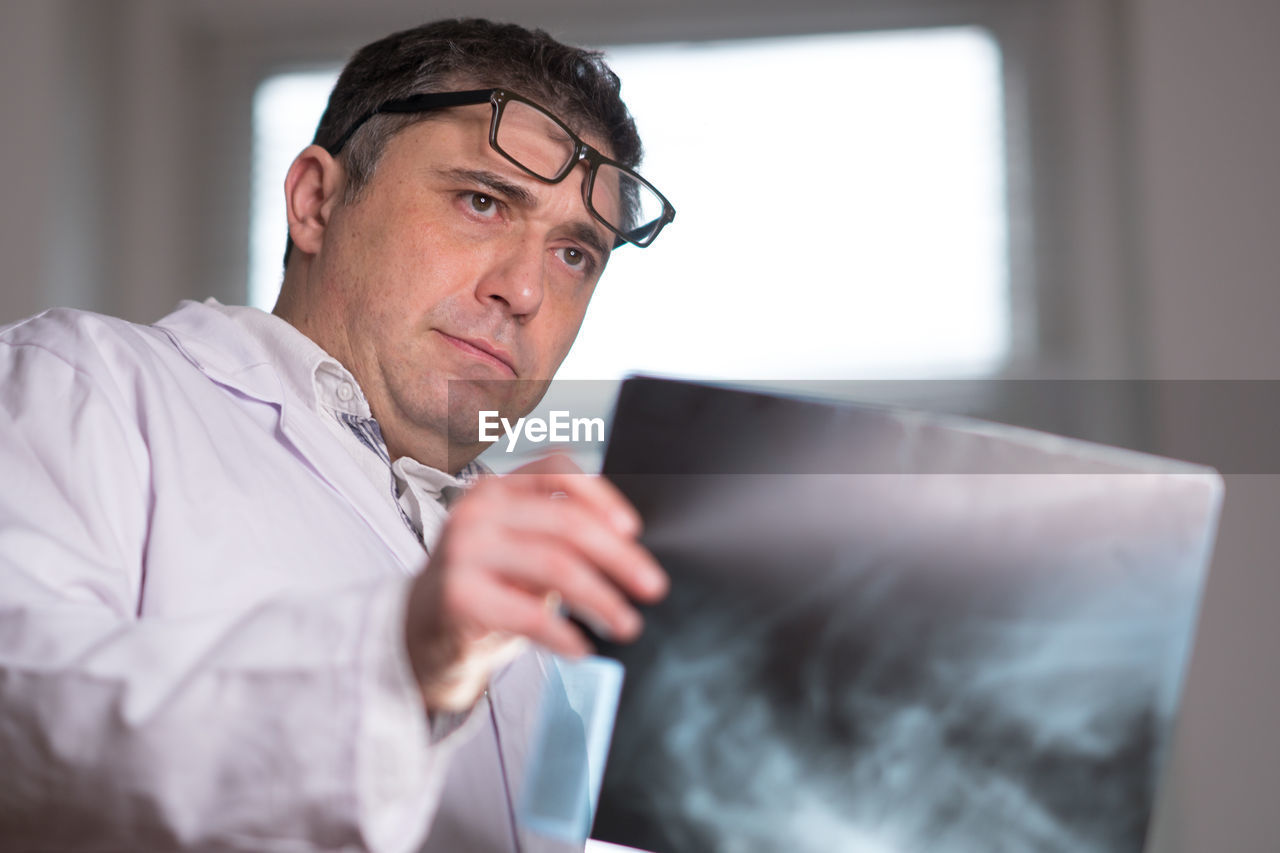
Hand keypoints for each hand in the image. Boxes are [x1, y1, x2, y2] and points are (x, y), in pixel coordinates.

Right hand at [402, 454, 667, 711]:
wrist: (419, 631)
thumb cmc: (485, 586)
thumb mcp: (521, 548)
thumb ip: (561, 536)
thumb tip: (630, 549)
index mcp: (497, 488)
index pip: (558, 470)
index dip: (603, 497)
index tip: (633, 531)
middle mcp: (478, 509)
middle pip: (568, 523)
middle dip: (620, 558)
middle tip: (653, 587)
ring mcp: (464, 550)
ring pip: (555, 565)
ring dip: (602, 599)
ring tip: (627, 624)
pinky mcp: (457, 595)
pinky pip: (527, 613)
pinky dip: (563, 634)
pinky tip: (582, 649)